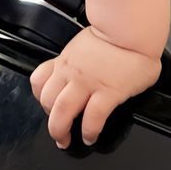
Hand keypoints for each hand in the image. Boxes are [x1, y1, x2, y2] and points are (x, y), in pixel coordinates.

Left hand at [31, 26, 160, 148]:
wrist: (131, 28)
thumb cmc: (116, 33)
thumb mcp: (85, 43)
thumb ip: (78, 59)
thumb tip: (81, 70)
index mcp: (65, 60)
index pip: (39, 81)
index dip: (41, 98)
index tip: (48, 108)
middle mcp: (72, 72)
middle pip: (47, 101)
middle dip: (49, 120)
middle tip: (57, 132)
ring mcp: (88, 83)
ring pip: (62, 111)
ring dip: (61, 131)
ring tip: (68, 140)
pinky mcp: (108, 92)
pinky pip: (92, 118)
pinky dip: (89, 132)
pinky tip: (91, 137)